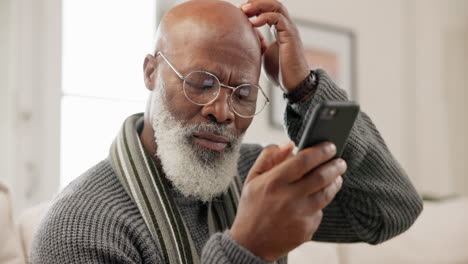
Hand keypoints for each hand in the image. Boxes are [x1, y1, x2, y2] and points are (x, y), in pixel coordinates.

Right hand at [230, 141, 346, 260]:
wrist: (251, 244)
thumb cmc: (252, 207)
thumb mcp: (252, 179)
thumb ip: (269, 158)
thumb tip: (289, 144)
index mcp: (273, 183)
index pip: (304, 161)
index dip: (320, 151)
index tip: (330, 146)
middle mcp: (288, 198)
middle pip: (321, 176)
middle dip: (335, 166)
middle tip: (340, 162)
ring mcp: (299, 215)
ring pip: (326, 194)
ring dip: (335, 183)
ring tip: (336, 177)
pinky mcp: (306, 229)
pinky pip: (319, 212)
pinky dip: (320, 204)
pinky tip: (315, 200)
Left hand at [240, 0, 309, 90]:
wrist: (294, 84)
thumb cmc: (281, 72)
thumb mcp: (264, 54)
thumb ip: (258, 43)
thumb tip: (248, 36)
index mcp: (280, 30)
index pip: (269, 10)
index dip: (255, 7)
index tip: (240, 11)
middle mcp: (286, 27)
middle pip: (272, 4)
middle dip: (256, 3)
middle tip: (241, 7)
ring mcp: (289, 30)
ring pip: (276, 7)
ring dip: (259, 5)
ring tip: (245, 10)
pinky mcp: (290, 35)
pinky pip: (278, 18)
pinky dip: (265, 17)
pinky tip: (254, 22)